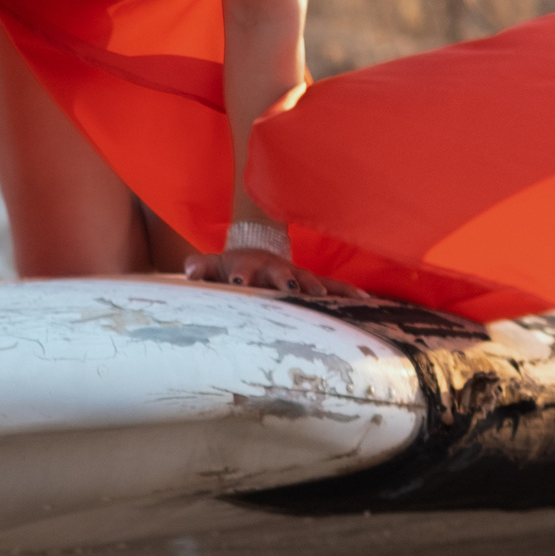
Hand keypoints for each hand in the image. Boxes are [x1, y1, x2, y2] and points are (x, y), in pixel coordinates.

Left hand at [182, 247, 364, 298]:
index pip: (243, 270)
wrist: (256, 254)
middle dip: (284, 281)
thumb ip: (199, 267)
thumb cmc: (231, 268)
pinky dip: (348, 292)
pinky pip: (334, 287)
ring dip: (316, 288)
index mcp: (249, 267)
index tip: (238, 279)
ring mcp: (296, 275)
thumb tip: (188, 272)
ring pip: (310, 280)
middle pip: (280, 274)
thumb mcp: (212, 266)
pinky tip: (365, 301)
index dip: (240, 275)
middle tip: (289, 288)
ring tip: (323, 297)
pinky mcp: (312, 283)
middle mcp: (275, 270)